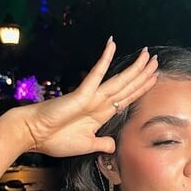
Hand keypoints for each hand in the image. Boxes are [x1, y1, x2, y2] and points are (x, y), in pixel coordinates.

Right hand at [18, 39, 157, 156]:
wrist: (34, 135)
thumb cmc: (55, 139)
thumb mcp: (86, 145)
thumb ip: (101, 144)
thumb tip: (113, 146)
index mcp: (102, 113)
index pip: (127, 98)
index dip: (141, 87)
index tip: (154, 78)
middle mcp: (100, 102)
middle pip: (128, 86)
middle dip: (144, 74)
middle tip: (156, 60)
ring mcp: (92, 96)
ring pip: (120, 80)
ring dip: (135, 68)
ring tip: (148, 55)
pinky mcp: (82, 93)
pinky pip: (96, 73)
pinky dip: (105, 59)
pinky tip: (112, 44)